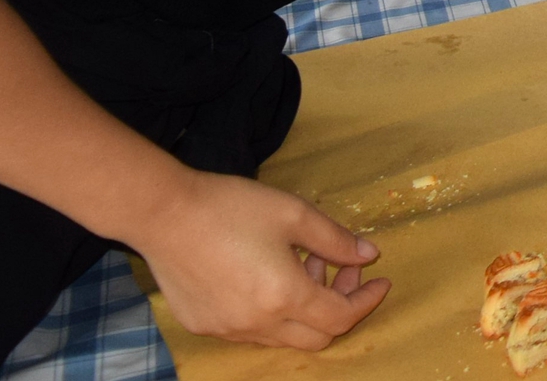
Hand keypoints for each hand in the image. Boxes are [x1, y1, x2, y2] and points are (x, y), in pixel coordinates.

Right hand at [138, 170, 387, 349]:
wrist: (165, 214)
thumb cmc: (233, 207)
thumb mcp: (294, 214)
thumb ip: (336, 239)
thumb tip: (369, 256)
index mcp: (284, 298)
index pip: (340, 318)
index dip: (366, 300)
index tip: (381, 278)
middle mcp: (257, 325)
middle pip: (316, 337)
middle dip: (340, 306)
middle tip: (344, 269)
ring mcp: (228, 330)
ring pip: (283, 336)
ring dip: (306, 307)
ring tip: (306, 263)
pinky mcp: (205, 325)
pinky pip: (253, 331)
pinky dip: (274, 311)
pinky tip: (270, 273)